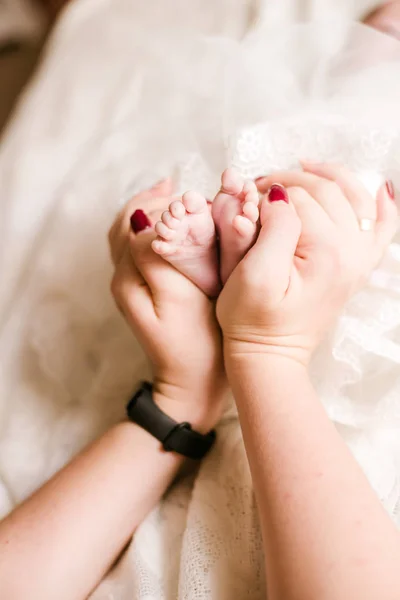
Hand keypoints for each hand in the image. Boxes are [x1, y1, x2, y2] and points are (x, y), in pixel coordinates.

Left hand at [109, 180, 226, 431]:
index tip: (193, 199)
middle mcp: (123, 276)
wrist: (192, 383)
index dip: (163, 205)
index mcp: (127, 276)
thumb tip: (144, 220)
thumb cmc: (194, 343)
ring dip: (152, 210)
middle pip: (127, 223)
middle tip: (181, 188)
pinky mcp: (148, 290)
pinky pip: (144, 248)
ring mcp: (133, 284)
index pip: (136, 222)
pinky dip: (157, 228)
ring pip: (133, 233)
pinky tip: (175, 221)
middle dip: (153, 201)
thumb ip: (156, 256)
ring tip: (174, 192)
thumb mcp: (177, 297)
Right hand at [217, 164, 397, 364]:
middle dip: (292, 180)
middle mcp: (352, 252)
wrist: (269, 355)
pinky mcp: (357, 266)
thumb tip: (280, 194)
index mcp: (327, 253)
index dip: (267, 191)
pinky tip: (380, 187)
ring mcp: (359, 260)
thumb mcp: (254, 274)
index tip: (245, 196)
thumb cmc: (253, 320)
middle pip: (327, 191)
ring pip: (354, 196)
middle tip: (262, 185)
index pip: (298, 198)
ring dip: (328, 177)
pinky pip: (382, 227)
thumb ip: (274, 227)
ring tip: (302, 169)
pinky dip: (383, 204)